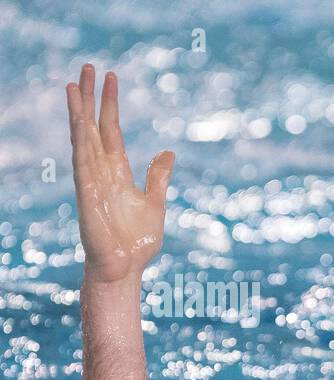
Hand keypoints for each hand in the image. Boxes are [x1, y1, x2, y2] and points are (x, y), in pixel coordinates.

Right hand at [66, 63, 172, 283]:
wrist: (126, 268)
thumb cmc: (137, 241)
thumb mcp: (156, 202)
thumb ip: (158, 177)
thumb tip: (168, 152)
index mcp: (118, 171)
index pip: (111, 129)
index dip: (110, 103)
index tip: (112, 77)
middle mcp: (101, 170)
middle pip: (93, 125)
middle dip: (90, 97)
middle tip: (87, 66)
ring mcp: (91, 180)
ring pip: (82, 138)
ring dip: (78, 112)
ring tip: (74, 84)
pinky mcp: (87, 194)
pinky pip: (81, 163)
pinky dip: (80, 142)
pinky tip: (79, 122)